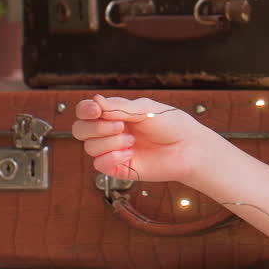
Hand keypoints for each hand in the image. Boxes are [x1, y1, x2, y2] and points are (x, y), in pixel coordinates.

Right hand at [72, 95, 209, 183]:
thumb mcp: (146, 108)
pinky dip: (112, 158)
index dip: (85, 110)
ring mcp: (113, 150)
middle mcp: (111, 131)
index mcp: (116, 114)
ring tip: (132, 140)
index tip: (96, 110)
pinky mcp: (118, 168)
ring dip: (110, 142)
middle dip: (96, 127)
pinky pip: (99, 165)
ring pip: (89, 147)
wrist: (188, 148)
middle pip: (81, 130)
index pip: (87, 111)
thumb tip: (95, 100)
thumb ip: (119, 106)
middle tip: (121, 126)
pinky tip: (129, 154)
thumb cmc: (172, 125)